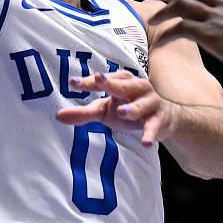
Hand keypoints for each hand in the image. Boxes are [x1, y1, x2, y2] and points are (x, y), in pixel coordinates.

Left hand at [54, 70, 172, 146]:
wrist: (166, 118)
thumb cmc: (128, 109)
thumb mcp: (105, 110)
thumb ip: (83, 112)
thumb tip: (57, 116)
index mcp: (121, 82)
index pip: (102, 81)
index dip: (88, 82)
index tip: (72, 83)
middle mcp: (136, 88)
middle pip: (123, 85)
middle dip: (112, 83)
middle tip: (99, 80)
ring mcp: (149, 103)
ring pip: (140, 104)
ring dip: (131, 107)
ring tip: (122, 112)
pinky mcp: (158, 119)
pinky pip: (154, 126)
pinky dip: (150, 134)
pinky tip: (145, 142)